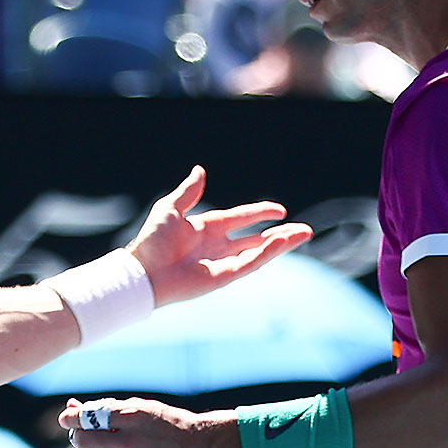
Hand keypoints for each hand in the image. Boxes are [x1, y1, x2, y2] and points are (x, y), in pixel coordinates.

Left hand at [59, 397, 240, 447]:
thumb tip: (71, 408)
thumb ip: (107, 409)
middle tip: (86, 438)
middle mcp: (132, 441)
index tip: (66, 419)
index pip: (87, 417)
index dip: (71, 418)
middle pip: (84, 440)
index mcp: (133, 416)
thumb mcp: (141, 410)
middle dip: (80, 437)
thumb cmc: (168, 425)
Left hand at [127, 166, 312, 306]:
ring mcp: (222, 262)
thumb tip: (200, 170)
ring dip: (281, 243)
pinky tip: (281, 242)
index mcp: (207, 228)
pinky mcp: (223, 277)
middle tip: (305, 230)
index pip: (241, 218)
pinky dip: (266, 253)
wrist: (143, 270)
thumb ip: (189, 192)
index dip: (260, 213)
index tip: (280, 210)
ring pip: (259, 251)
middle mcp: (218, 246)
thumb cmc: (152, 241)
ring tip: (303, 235)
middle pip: (257, 238)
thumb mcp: (171, 208)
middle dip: (281, 235)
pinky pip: (250, 262)